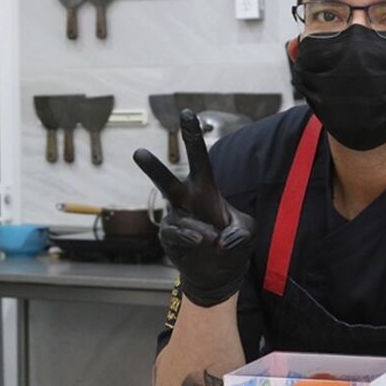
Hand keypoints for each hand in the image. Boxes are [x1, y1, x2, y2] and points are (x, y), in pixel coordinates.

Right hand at [133, 110, 254, 306]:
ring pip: (180, 219)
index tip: (187, 113)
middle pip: (167, 181)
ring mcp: (176, 219)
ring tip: (211, 240)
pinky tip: (199, 241)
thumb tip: (218, 239)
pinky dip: (188, 237)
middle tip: (139, 152)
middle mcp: (186, 200)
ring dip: (198, 230)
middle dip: (153, 169)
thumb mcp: (247, 232)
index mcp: (206, 188)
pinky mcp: (169, 239)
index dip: (192, 136)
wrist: (218, 272)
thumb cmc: (232, 243)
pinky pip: (174, 234)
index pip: (198, 157)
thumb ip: (240, 231)